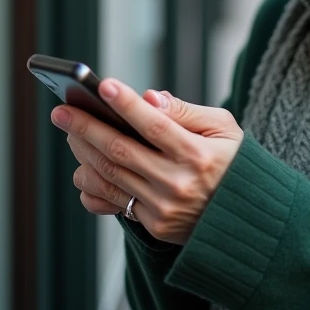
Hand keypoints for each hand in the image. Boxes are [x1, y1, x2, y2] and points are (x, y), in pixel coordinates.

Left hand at [51, 81, 243, 244]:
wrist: (248, 221)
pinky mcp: (154, 225)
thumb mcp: (224, 129)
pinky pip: (113, 203)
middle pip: (120, 150)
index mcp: (198, 154)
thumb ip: (185, 112)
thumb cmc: (233, 163)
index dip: (127, 104)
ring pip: (110, 176)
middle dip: (85, 127)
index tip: (102, 85)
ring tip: (70, 132)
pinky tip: (82, 169)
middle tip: (61, 111)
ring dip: (83, 153)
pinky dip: (92, 185)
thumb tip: (148, 99)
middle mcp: (178, 183)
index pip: (155, 125)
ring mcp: (163, 208)